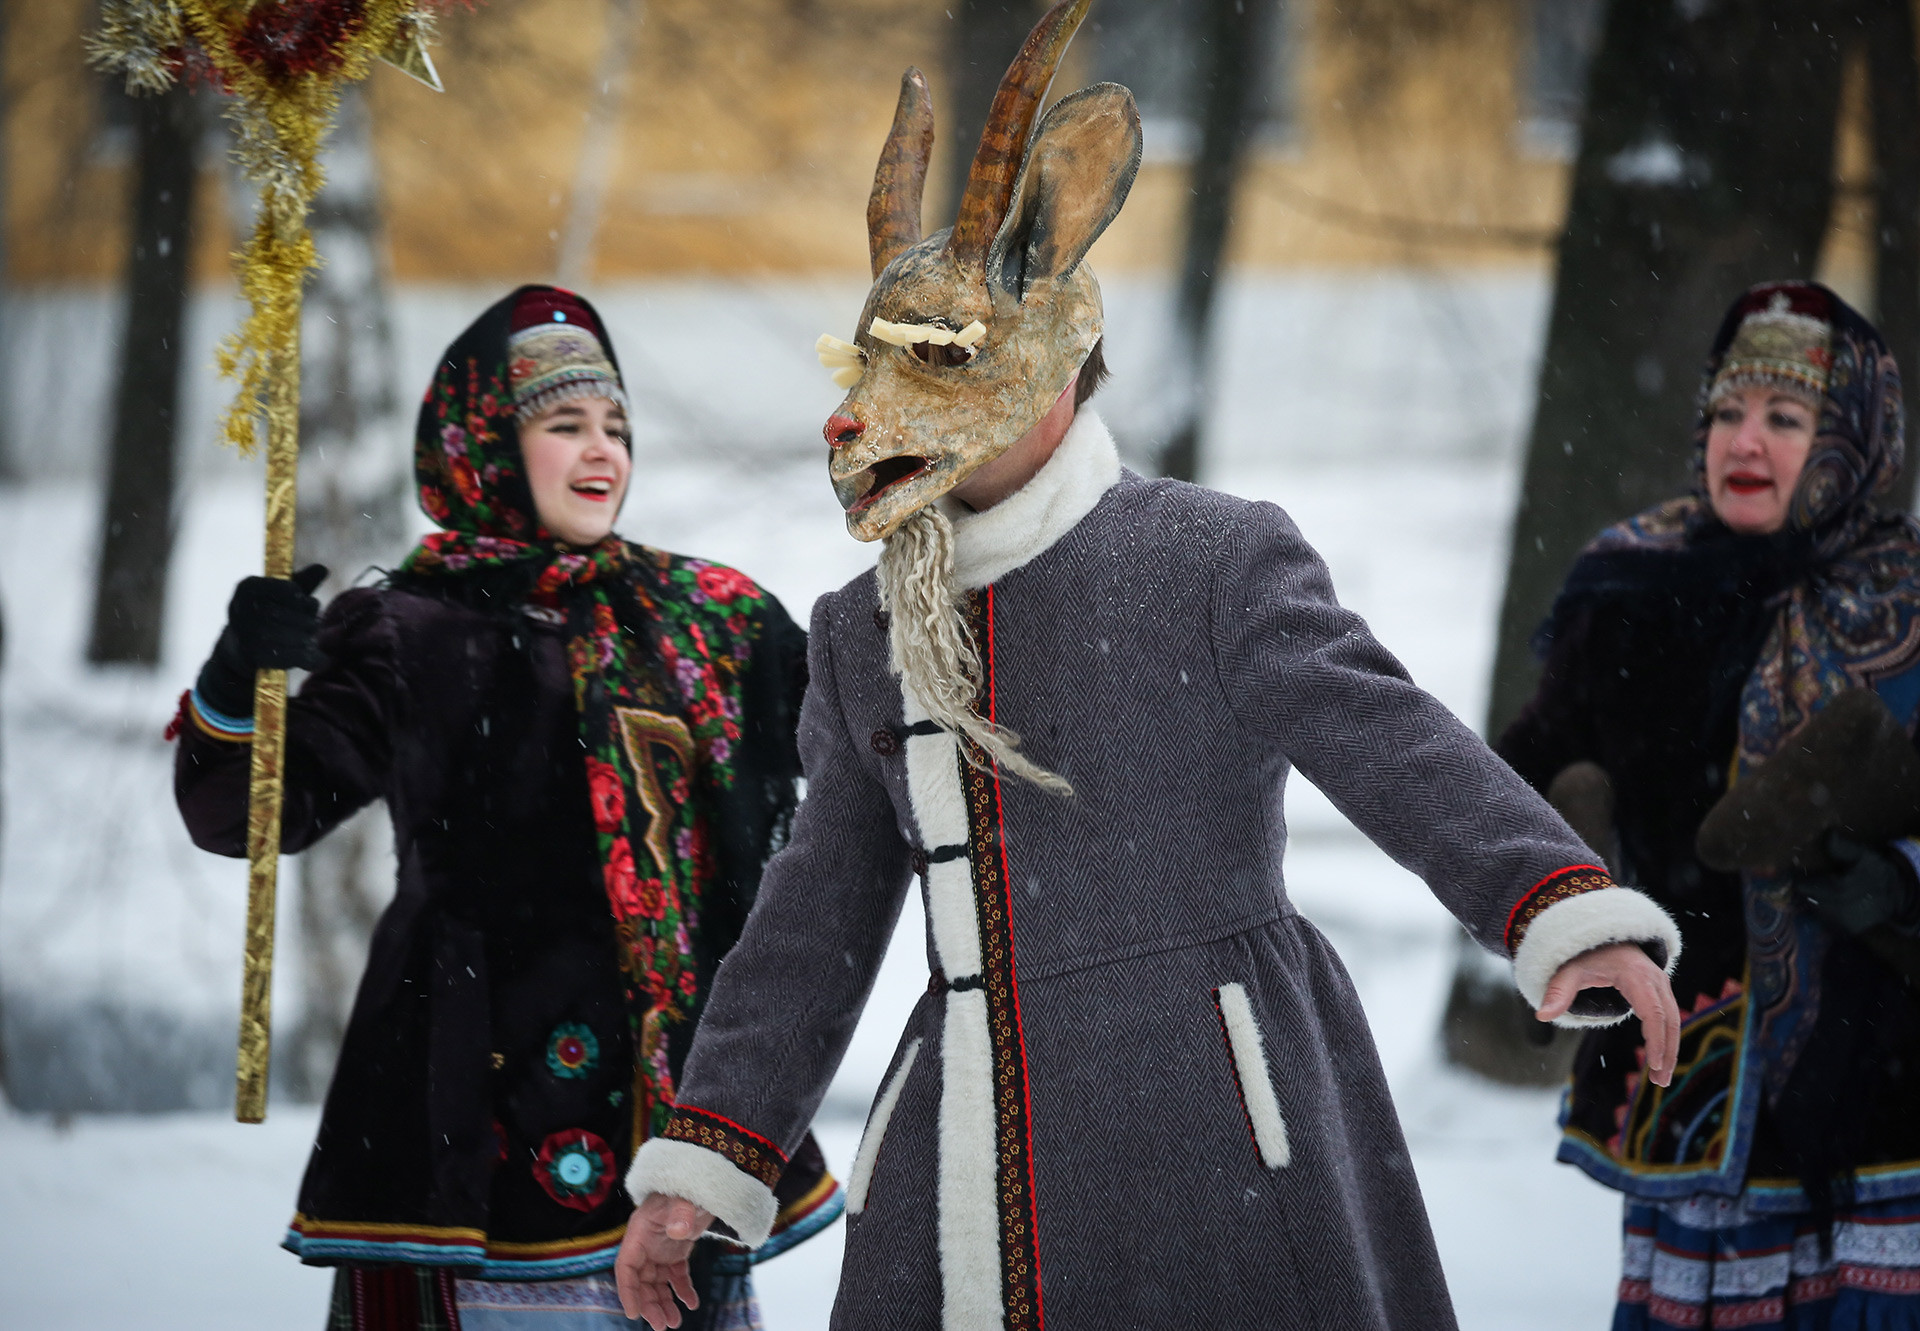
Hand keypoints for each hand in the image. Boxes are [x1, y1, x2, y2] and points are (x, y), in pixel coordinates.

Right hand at [228, 564, 329, 670]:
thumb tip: (323, 569)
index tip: (305, 603)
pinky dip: (309, 657)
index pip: (289, 590)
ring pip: (293, 636)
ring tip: (310, 638)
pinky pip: (291, 656)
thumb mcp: (280, 593)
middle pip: (291, 614)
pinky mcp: (255, 656)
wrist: (238, 646)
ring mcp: (247, 634)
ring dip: (308, 638)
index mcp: (248, 587)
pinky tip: (315, 656)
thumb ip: (302, 582)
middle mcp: (243, 609)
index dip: (302, 598)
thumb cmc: (266, 612)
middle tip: (313, 624)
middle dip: (308, 619)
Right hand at [615, 1193, 712, 1328]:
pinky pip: (676, 1276)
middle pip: (641, 1281)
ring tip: (675, 1322)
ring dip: (664, 1303)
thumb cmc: (688, 1187)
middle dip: (649, 1304)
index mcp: (639, 1232)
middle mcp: (646, 1243)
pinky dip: (683, 1290)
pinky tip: (692, 1303)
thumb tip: (679, 1231)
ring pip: (657, 1283)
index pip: (626, 1267)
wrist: (705, 1180)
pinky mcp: (677, 1251)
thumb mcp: (684, 1198)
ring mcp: (661, 1248)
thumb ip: (681, 1212)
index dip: (627, 1292)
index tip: (634, 1313)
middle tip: (662, 1326)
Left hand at [1536, 941, 1678, 1086]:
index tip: (1654, 1064)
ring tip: (1661, 1079)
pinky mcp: (1660, 990)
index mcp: (1636, 976)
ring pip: (1673, 1020)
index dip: (1655, 1039)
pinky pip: (1669, 1016)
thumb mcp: (1568, 971)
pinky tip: (1661, 1058)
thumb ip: (1558, 993)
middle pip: (1669, 1019)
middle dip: (1667, 1052)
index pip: (1653, 1012)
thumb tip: (1541, 1016)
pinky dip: (1667, 1038)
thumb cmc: (1585, 953)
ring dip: (1670, 1049)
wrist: (1603, 935)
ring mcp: (1661, 984)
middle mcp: (1655, 979)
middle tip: (1660, 1082)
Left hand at [1794, 831, 1919, 936]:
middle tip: (1810, 880)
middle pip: (1808, 899)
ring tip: (1822, 891)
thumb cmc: (1876, 871)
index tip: (1795, 872)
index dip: (1799, 879)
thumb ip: (1841, 847)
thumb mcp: (1862, 854)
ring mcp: (1843, 922)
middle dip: (1808, 889)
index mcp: (1841, 888)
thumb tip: (1828, 834)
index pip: (1806, 887)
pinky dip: (1824, 912)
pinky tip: (1831, 902)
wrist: (1897, 895)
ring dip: (1815, 901)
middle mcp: (1840, 909)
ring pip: (1815, 910)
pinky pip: (1826, 922)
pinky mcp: (1847, 931)